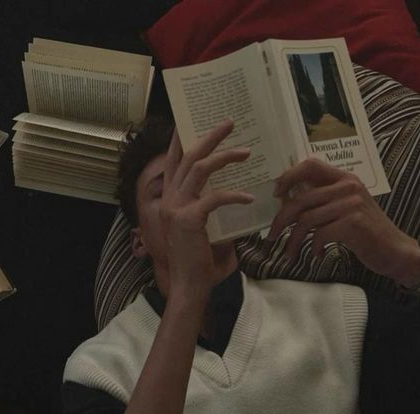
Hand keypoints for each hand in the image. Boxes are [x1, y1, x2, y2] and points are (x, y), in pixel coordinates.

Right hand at [161, 120, 253, 295]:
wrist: (189, 286)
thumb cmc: (198, 261)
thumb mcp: (201, 229)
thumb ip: (209, 209)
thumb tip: (233, 192)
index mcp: (170, 200)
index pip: (173, 163)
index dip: (179, 140)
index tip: (187, 121)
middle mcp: (170, 200)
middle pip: (188, 157)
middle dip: (210, 137)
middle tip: (229, 123)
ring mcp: (177, 208)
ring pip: (200, 169)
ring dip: (224, 156)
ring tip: (246, 152)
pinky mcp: (189, 219)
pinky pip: (215, 197)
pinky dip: (234, 195)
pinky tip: (249, 198)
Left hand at [267, 158, 419, 282]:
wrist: (395, 251)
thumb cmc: (366, 233)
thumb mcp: (346, 208)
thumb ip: (324, 201)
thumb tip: (288, 203)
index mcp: (345, 178)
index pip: (311, 165)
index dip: (288, 176)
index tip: (275, 195)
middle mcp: (348, 186)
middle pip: (301, 198)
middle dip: (280, 220)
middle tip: (271, 236)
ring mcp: (352, 203)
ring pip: (306, 220)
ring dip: (293, 241)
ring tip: (290, 254)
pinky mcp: (353, 223)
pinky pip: (319, 235)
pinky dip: (312, 248)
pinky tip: (316, 255)